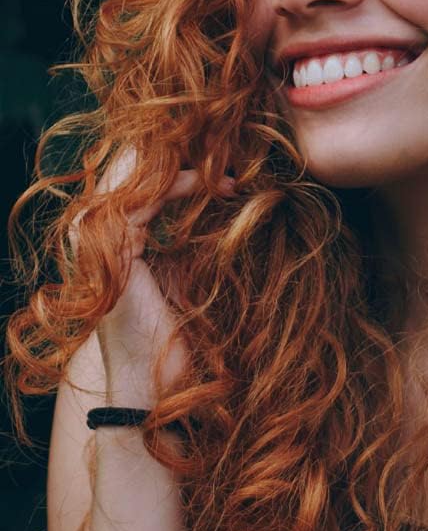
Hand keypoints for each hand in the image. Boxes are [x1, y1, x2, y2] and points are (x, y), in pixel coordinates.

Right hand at [68, 144, 235, 405]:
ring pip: (133, 175)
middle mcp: (95, 237)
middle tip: (225, 144)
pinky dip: (181, 185)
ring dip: (183, 162)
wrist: (156, 386)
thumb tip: (230, 196)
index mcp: (110, 238)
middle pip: (129, 168)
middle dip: (179, 150)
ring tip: (224, 160)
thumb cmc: (176, 335)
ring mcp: (98, 245)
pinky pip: (144, 199)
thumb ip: (189, 235)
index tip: (225, 160)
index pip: (137, 177)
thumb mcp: (185, 271)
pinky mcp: (113, 254)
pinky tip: (213, 186)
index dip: (181, 160)